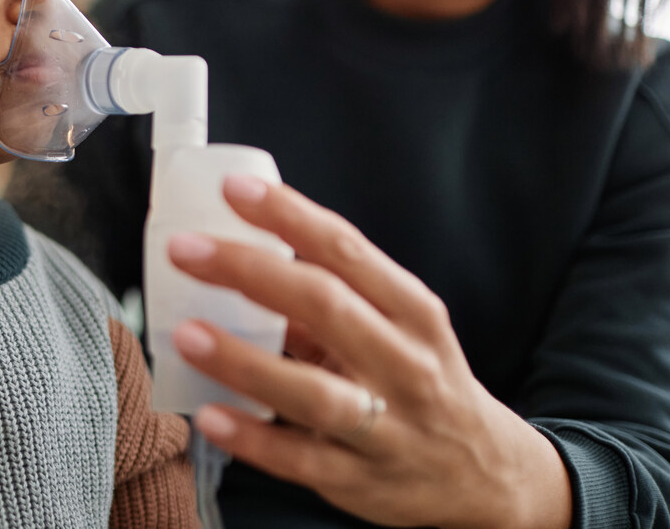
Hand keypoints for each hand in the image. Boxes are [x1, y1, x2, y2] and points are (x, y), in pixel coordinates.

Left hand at [167, 175, 571, 528]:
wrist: (485, 475)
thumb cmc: (422, 380)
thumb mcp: (397, 329)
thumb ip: (330, 297)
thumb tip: (242, 256)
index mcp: (412, 311)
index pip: (345, 249)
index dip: (287, 215)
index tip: (233, 189)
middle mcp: (405, 364)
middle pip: (325, 306)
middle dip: (248, 271)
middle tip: (184, 249)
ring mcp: (386, 426)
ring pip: (312, 391)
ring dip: (244, 361)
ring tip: (186, 333)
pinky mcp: (360, 480)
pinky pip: (299, 458)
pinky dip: (252, 438)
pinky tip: (208, 414)